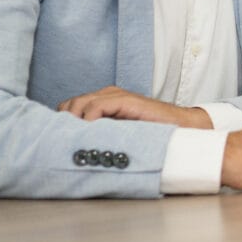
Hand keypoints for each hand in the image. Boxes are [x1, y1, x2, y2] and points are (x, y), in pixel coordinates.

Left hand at [58, 86, 211, 128]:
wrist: (182, 128)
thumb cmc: (152, 134)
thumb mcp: (119, 134)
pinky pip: (96, 106)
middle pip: (69, 104)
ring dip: (73, 122)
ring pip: (78, 103)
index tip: (59, 141)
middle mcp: (106, 95)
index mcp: (103, 101)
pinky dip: (88, 120)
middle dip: (64, 123)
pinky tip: (91, 133)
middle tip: (66, 143)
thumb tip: (74, 146)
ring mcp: (116, 95)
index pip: (70, 107)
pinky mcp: (125, 100)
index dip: (62, 123)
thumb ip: (100, 133)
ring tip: (76, 140)